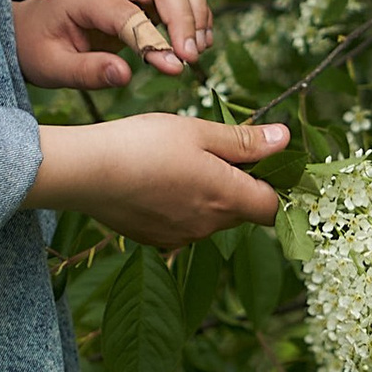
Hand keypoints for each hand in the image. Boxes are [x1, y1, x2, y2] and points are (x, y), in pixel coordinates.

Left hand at [12, 0, 212, 91]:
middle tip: (191, 57)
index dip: (156, 40)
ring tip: (197, 49)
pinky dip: (193, 11)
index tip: (175, 67)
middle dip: (186, 16)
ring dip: (196, 9)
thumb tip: (124, 75)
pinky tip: (191, 43)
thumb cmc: (38, 47)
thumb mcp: (51, 67)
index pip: (130, 13)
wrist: (30, 28)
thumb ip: (86, 71)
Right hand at [25, 114, 288, 247]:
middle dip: (240, 184)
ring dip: (209, 195)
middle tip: (217, 150)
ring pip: (212, 218)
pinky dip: (181, 206)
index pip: (274, 208)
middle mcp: (209, 226)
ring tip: (181, 163)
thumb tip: (285, 140)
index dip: (278, 187)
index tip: (267, 163)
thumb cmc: (144, 144)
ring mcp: (181, 237)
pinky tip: (158, 182)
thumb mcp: (199, 132)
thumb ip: (244, 141)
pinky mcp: (156, 240)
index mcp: (226, 197)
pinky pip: (183, 225)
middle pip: (243, 211)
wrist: (87, 173)